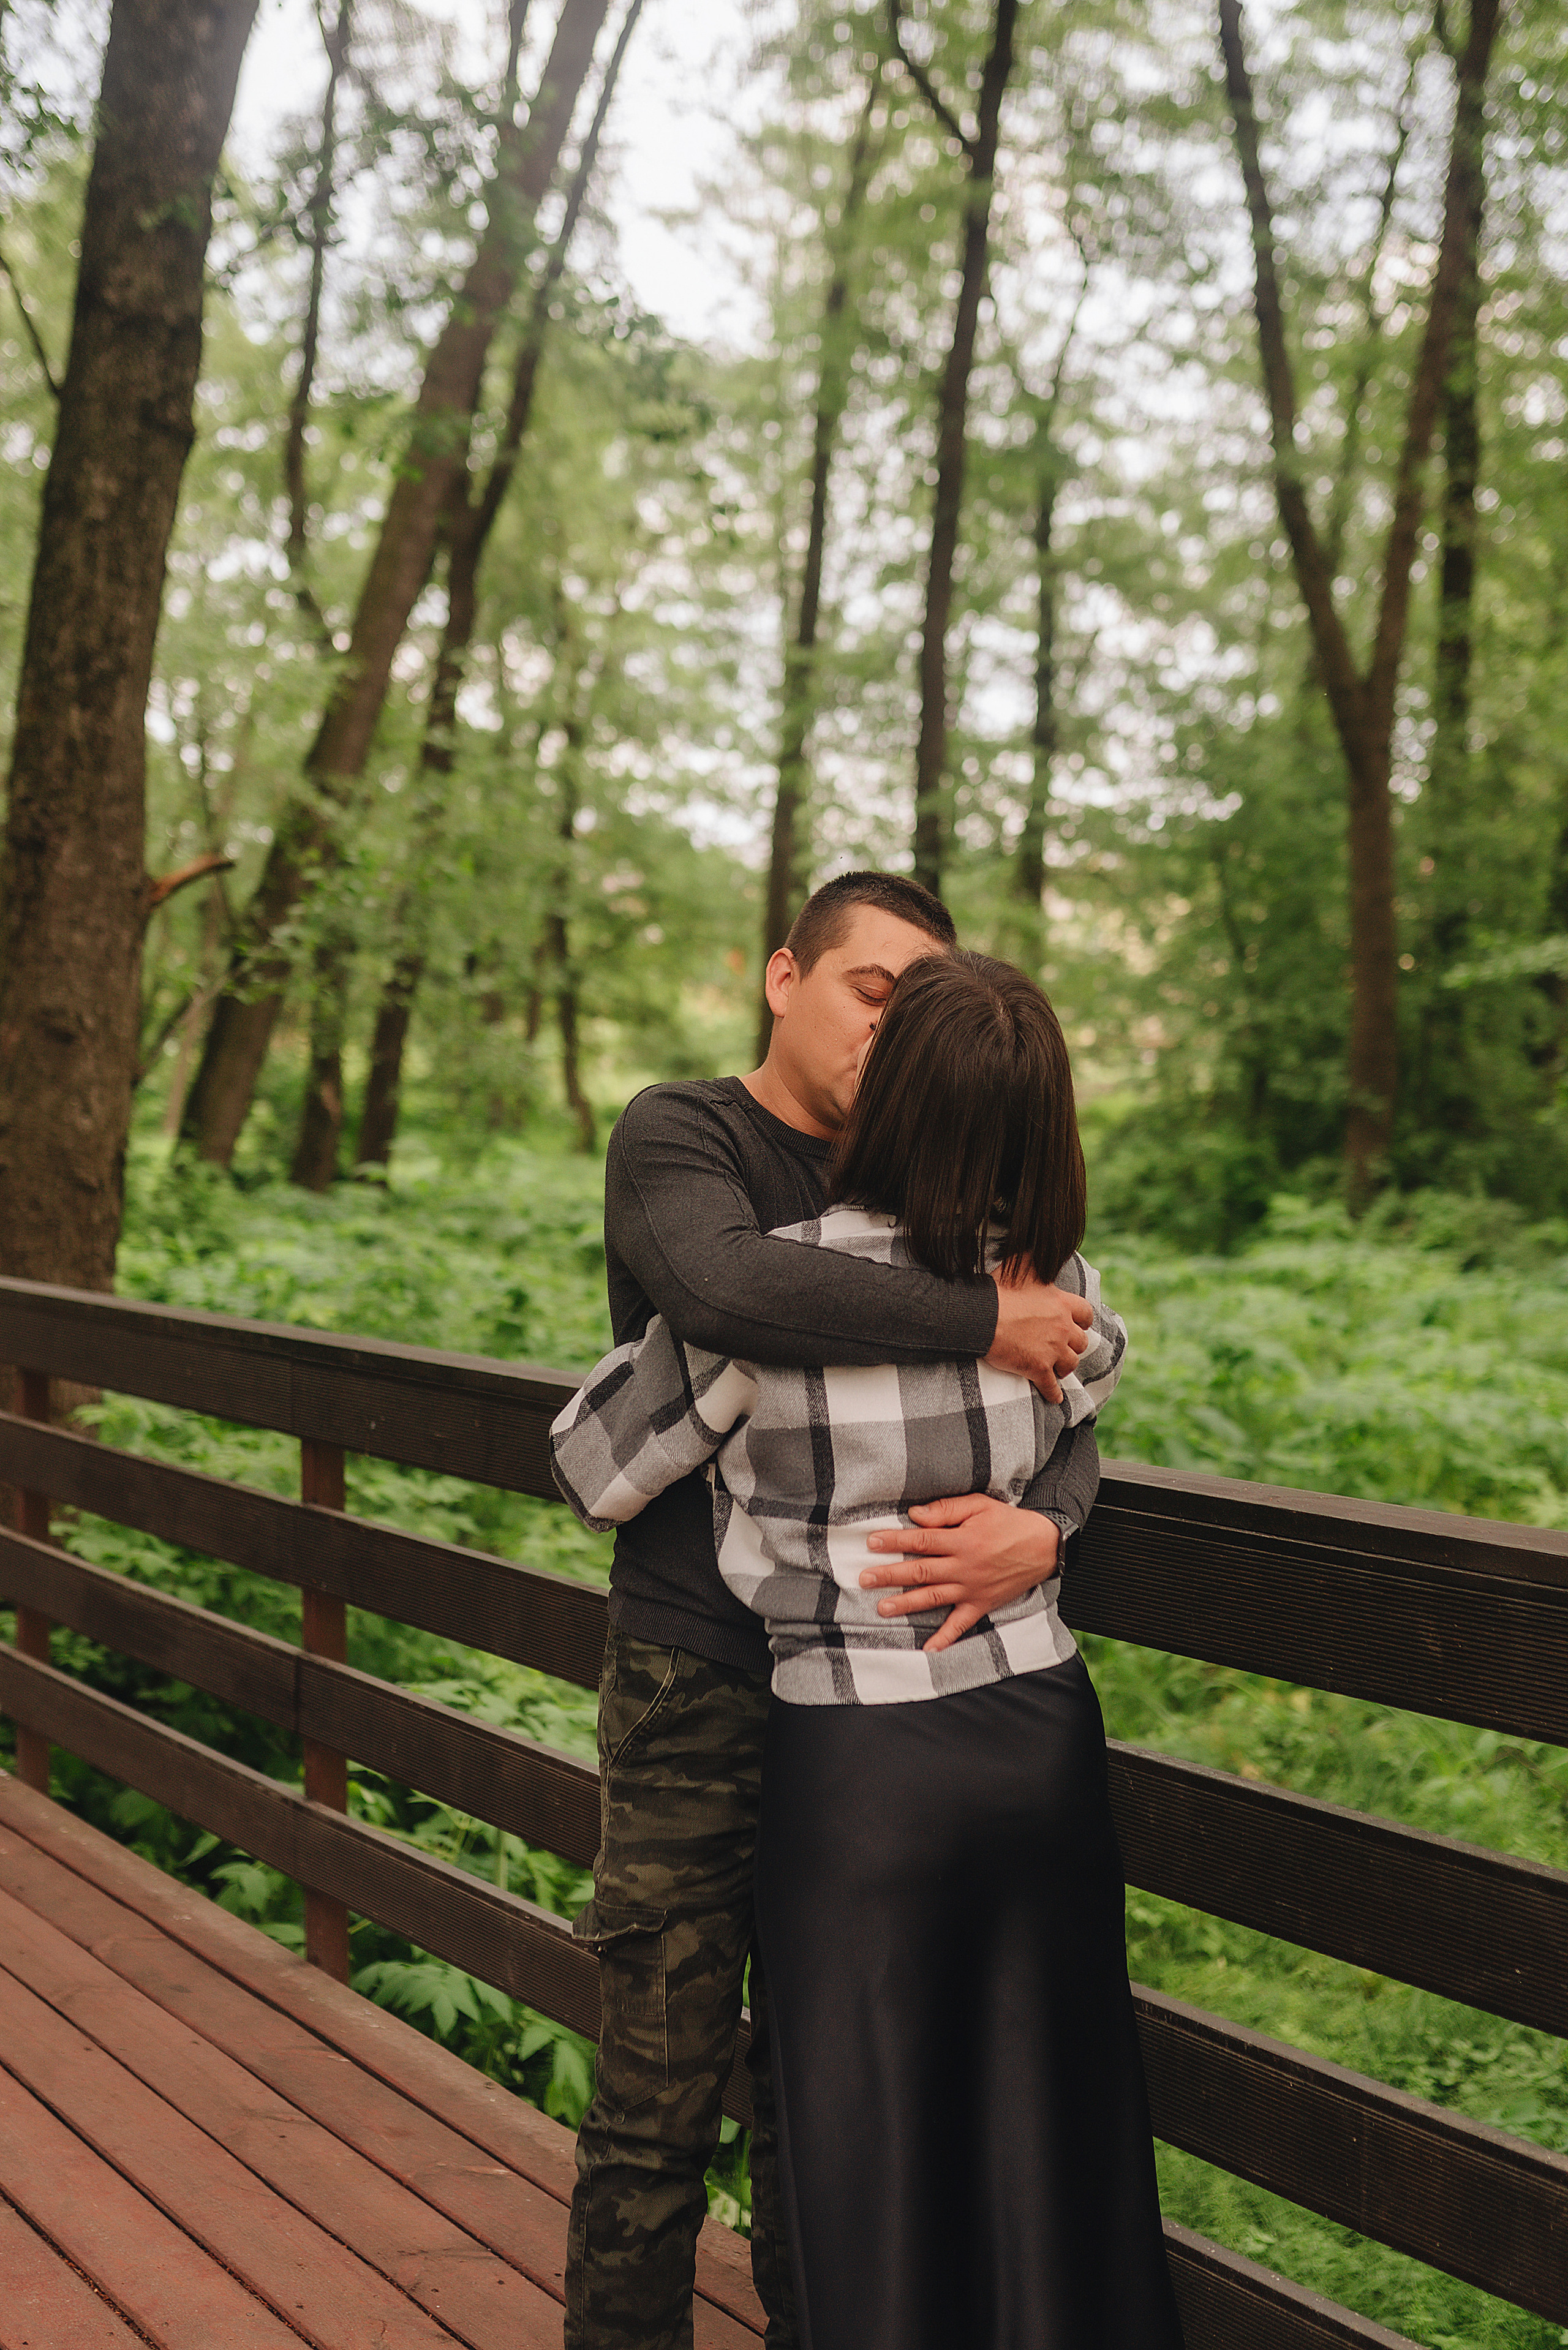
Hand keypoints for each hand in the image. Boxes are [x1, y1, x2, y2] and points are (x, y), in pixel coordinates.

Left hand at [860, 1494, 1060, 1652]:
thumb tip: (915, 1516)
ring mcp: (972, 1589)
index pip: (921, 1540)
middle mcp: (964, 1567)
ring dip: (907, 1604)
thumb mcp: (980, 1505)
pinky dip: (945, 1638)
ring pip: (934, 1597)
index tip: (871, 1542)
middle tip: (865, 1578)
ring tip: (882, 1608)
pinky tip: (928, 1649)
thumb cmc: (1009, 1522)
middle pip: (921, 1571)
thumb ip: (946, 1509)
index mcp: (962, 1540)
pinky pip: (961, 1625)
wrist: (1045, 1546)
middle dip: (890, 1575)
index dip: (895, 1541)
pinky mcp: (982, 1604)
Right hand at [986, 1271, 1092, 1403]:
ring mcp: (1052, 1351)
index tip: (1078, 1324)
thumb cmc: (999, 1290)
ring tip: (1057, 1369)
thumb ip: (1034, 1259)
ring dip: (1064, 1367)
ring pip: (1070, 1364)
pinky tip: (1055, 1398)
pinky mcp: (1038, 1369)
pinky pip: (1052, 1387)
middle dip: (1073, 1346)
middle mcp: (1063, 1328)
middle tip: (1064, 1347)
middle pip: (1081, 1342)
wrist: (981, 1317)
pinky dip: (1054, 1394)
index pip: (1086, 1314)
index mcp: (1062, 1304)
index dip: (1082, 1321)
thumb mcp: (1021, 1265)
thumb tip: (1037, 1245)